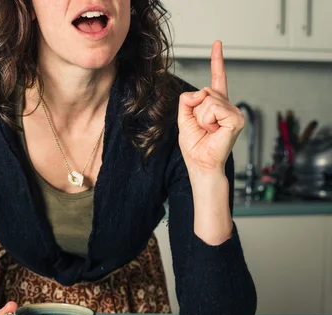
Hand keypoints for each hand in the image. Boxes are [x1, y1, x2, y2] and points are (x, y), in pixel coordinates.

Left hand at [177, 41, 244, 176]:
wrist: (201, 164)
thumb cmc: (195, 146)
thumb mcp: (184, 119)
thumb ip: (187, 101)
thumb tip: (199, 92)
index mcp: (216, 105)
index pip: (217, 79)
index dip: (217, 61)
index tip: (217, 43)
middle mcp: (227, 106)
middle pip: (204, 91)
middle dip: (195, 110)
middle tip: (202, 127)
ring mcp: (234, 112)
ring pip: (208, 100)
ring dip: (201, 117)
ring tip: (208, 130)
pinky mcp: (236, 119)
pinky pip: (213, 109)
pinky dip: (207, 121)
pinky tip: (214, 131)